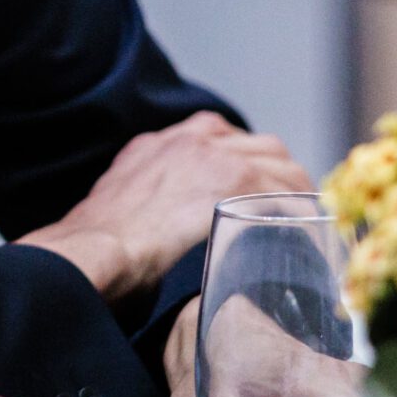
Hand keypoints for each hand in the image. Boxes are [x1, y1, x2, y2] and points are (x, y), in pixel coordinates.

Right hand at [20, 112, 309, 300]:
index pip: (223, 141)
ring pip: (280, 164)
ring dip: (296, 195)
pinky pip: (287, 192)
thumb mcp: (115, 216)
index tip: (260, 197)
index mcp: (157, 147)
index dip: (248, 170)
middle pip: (260, 146)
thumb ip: (144, 212)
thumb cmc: (94, 256)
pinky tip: (309, 237)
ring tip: (308, 229)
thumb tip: (163, 243)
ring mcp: (212, 154)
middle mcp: (187, 139)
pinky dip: (303, 214)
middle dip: (281, 179)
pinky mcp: (233, 179)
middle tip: (292, 218)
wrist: (87, 254)